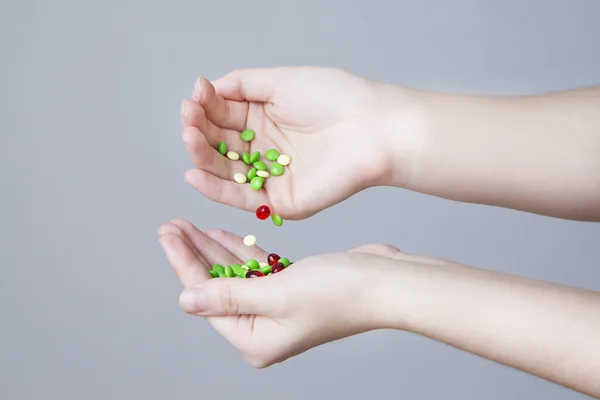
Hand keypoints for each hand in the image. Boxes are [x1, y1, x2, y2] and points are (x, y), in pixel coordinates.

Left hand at [157, 218, 407, 366]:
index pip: (207, 297)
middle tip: (172, 225)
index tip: (167, 234)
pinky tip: (222, 235)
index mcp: (255, 339)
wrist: (385, 283)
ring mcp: (277, 309)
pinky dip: (240, 251)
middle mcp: (263, 328)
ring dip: (215, 250)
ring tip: (189, 226)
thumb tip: (186, 300)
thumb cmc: (338, 292)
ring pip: (234, 275)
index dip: (184, 263)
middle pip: (216, 286)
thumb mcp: (276, 293)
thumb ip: (229, 295)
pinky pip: (255, 269)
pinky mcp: (290, 289)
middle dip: (195, 254)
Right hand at [179, 66, 416, 218]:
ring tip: (189, 137)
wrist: (372, 128)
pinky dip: (215, 189)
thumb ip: (241, 84)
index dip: (205, 107)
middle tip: (189, 117)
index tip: (195, 96)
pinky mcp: (280, 200)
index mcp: (264, 118)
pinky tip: (194, 173)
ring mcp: (271, 175)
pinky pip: (242, 197)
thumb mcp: (281, 81)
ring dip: (201, 155)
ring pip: (225, 170)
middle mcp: (264, 147)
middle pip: (219, 143)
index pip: (222, 115)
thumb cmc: (334, 97)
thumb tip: (206, 87)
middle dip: (199, 130)